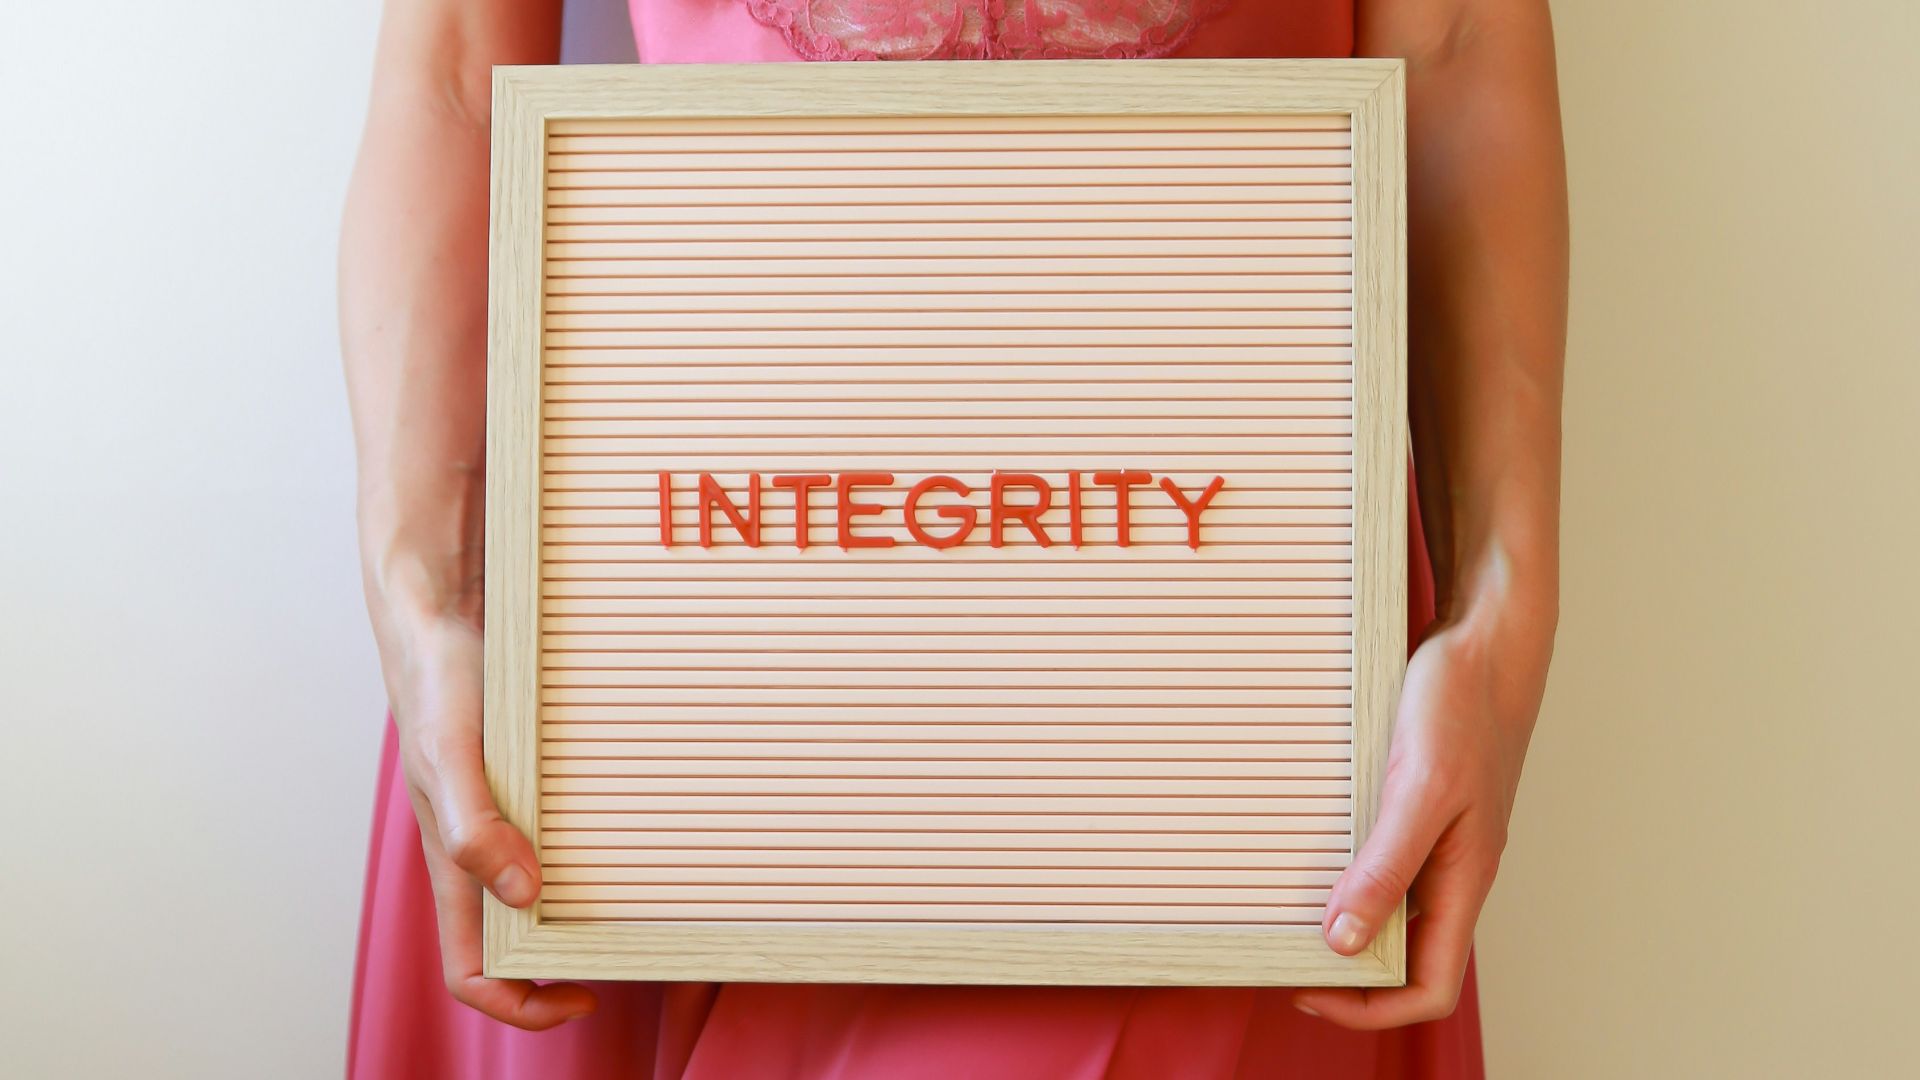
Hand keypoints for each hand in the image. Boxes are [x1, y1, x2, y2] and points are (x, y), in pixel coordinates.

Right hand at [375, 589, 597, 1029]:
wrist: (442, 607)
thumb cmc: (436, 680)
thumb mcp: (449, 755)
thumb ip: (474, 826)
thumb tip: (522, 896)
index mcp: (451, 863)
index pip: (473, 971)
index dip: (521, 1005)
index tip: (585, 994)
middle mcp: (478, 848)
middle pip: (515, 939)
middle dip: (567, 960)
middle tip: (636, 946)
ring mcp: (503, 813)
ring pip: (540, 886)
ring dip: (586, 901)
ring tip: (648, 894)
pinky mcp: (527, 777)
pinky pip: (559, 828)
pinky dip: (595, 840)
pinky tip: (639, 820)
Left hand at [1293, 607, 1548, 1027]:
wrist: (1485, 638)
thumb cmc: (1463, 706)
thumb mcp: (1420, 787)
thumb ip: (1387, 865)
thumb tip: (1344, 942)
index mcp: (1464, 881)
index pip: (1429, 988)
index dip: (1369, 1008)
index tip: (1305, 990)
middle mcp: (1453, 871)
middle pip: (1408, 960)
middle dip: (1346, 973)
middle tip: (1279, 955)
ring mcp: (1438, 839)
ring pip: (1393, 911)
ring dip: (1343, 923)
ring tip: (1284, 914)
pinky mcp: (1420, 806)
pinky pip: (1382, 862)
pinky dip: (1345, 873)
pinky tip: (1305, 853)